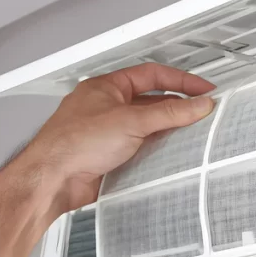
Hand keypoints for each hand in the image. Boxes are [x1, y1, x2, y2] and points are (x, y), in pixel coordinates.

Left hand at [18, 63, 215, 210]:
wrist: (51, 180)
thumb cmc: (72, 143)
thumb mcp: (130, 120)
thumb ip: (169, 113)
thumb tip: (198, 104)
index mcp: (108, 87)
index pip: (153, 76)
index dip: (181, 80)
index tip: (204, 89)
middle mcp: (107, 108)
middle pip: (152, 102)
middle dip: (176, 108)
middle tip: (201, 113)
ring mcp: (108, 133)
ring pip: (148, 128)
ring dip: (167, 132)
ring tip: (190, 136)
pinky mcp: (110, 157)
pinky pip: (141, 150)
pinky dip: (156, 152)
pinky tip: (168, 157)